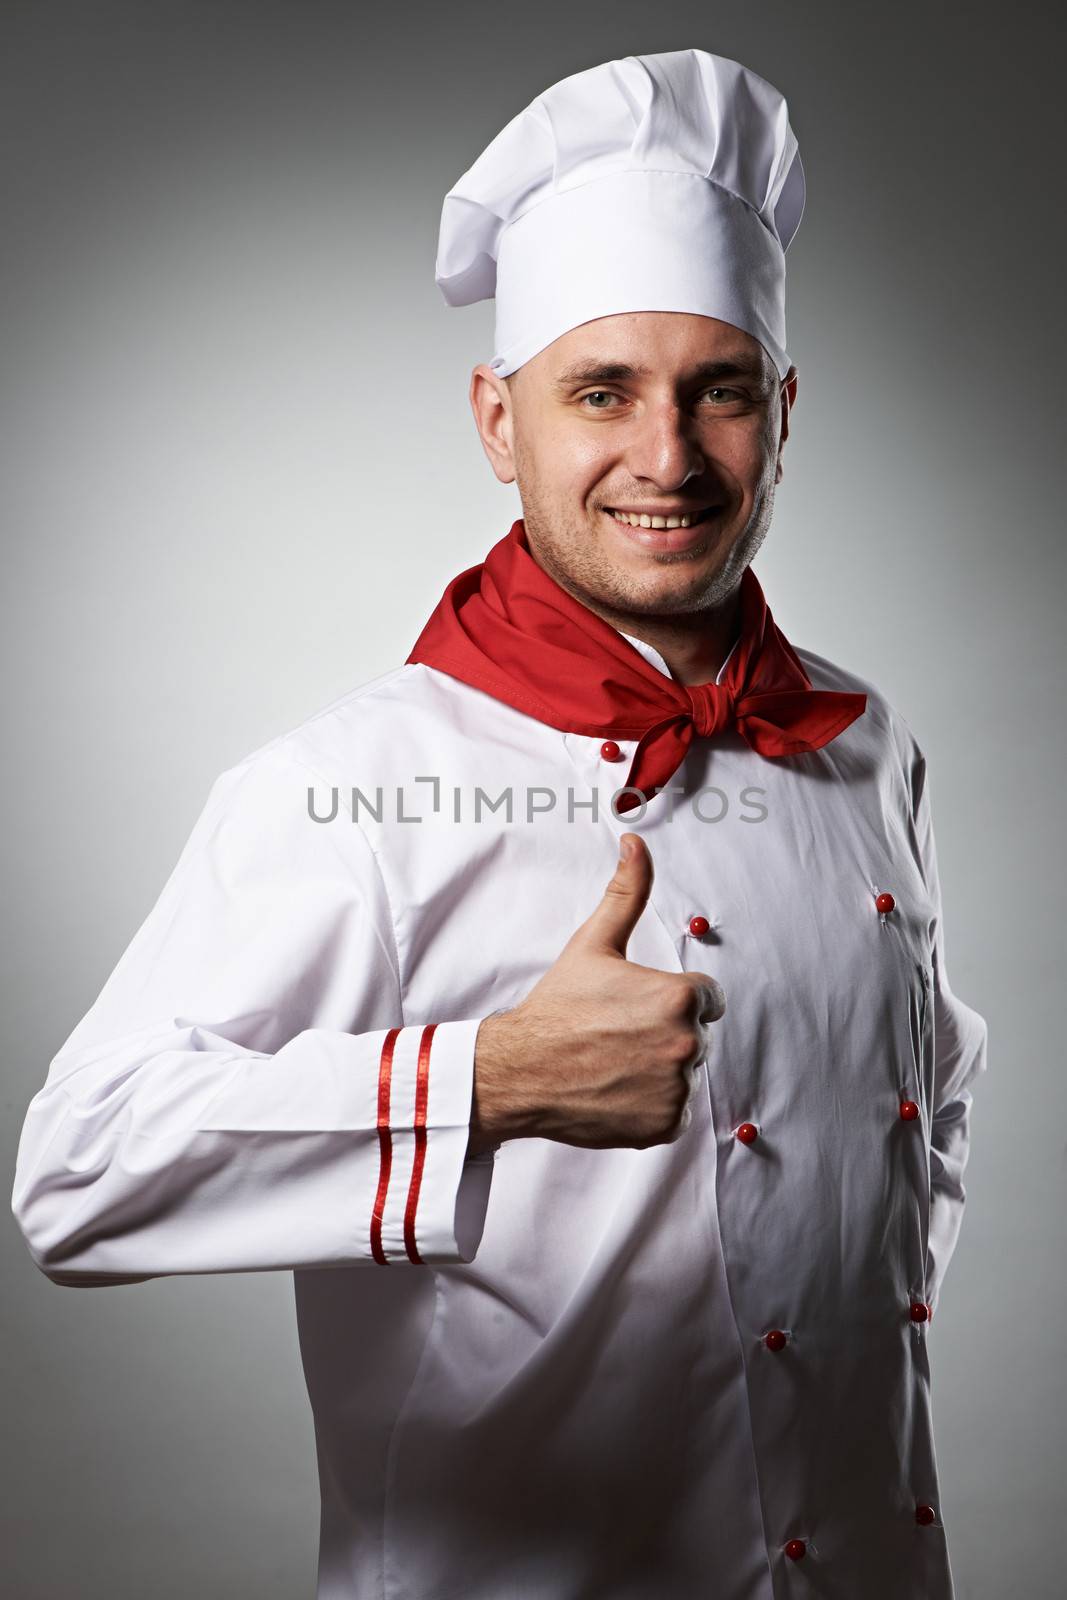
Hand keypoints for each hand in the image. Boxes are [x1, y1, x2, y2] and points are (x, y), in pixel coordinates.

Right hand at [470, 832, 725, 1151]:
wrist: (520, 1070)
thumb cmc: (556, 1007)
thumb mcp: (593, 943)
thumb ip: (626, 892)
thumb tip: (636, 843)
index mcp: (678, 995)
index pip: (704, 996)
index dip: (668, 998)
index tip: (633, 1006)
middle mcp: (686, 1042)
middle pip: (695, 1034)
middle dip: (663, 1033)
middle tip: (615, 1034)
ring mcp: (676, 1087)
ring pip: (684, 1072)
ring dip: (657, 1068)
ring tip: (611, 1061)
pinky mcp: (665, 1124)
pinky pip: (673, 1110)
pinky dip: (650, 1104)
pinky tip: (615, 1089)